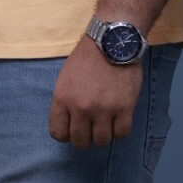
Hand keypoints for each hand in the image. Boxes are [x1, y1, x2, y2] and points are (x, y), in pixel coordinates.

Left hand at [48, 33, 142, 148]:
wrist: (112, 41)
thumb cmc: (87, 58)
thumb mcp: (65, 78)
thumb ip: (65, 102)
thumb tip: (70, 124)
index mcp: (62, 99)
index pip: (58, 134)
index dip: (66, 134)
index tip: (74, 127)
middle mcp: (81, 108)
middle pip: (80, 141)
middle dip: (85, 137)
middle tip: (92, 126)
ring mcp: (103, 110)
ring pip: (102, 141)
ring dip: (104, 133)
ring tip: (106, 121)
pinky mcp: (124, 108)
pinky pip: (121, 134)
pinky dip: (120, 130)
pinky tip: (119, 119)